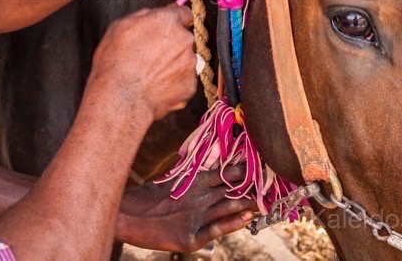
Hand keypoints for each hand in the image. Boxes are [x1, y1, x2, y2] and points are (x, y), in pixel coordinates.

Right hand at [88, 5, 196, 121]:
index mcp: (167, 22)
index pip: (184, 13)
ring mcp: (189, 64)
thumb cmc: (115, 63)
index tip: (170, 27)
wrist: (120, 99)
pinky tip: (155, 87)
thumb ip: (144, 16)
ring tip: (149, 75)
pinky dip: (173, 83)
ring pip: (184, 60)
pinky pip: (184, 80)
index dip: (175, 21)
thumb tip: (154, 14)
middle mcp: (184, 40)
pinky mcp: (190, 86)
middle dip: (171, 45)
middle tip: (150, 56)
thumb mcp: (119, 27)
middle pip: (183, 38)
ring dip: (172, 65)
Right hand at [117, 167, 255, 251]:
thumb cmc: (148, 198)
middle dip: (252, 187)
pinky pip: (217, 228)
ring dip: (249, 204)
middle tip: (273, 184)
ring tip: (268, 201)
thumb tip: (210, 167)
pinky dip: (233, 223)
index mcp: (194, 181)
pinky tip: (248, 218)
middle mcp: (199, 196)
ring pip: (229, 207)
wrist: (128, 216)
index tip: (263, 164)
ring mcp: (196, 216)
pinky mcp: (192, 236)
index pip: (226, 172)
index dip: (245, 170)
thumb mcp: (172, 181)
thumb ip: (192, 176)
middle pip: (232, 189)